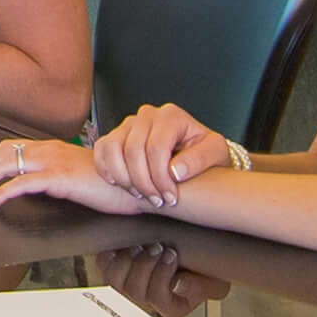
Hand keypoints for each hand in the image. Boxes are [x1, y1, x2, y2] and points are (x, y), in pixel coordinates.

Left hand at [0, 133, 152, 215]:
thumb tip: (30, 187)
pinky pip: (22, 183)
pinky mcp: (60, 177)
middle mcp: (50, 149)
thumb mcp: (76, 177)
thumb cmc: (114, 184)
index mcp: (53, 148)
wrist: (142, 183)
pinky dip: (2, 193)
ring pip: (6, 165)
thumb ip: (53, 178)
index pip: (9, 149)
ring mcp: (55, 161)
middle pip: (1, 154)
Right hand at [94, 101, 235, 209]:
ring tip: (141, 194)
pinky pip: (102, 150)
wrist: (192, 150)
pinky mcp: (115, 134)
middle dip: (144, 183)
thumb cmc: (203, 151)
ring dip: (125, 179)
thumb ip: (199, 160)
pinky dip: (107, 170)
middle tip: (156, 201)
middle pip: (133, 151)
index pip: (156, 148)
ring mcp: (128, 123)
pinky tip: (121, 184)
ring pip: (114, 151)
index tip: (169, 197)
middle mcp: (147, 115)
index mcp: (172, 116)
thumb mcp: (215, 152)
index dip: (160, 177)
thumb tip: (175, 171)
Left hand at [94, 240, 229, 316]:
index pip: (156, 299)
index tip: (172, 255)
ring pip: (116, 280)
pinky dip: (111, 255)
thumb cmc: (206, 271)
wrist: (195, 254)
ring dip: (128, 260)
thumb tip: (177, 284)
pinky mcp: (117, 270)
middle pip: (134, 290)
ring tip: (143, 245)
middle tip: (158, 247)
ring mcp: (129, 286)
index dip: (161, 276)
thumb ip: (199, 287)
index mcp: (170, 308)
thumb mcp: (214, 282)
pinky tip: (125, 245)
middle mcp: (147, 301)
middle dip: (145, 265)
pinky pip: (104, 266)